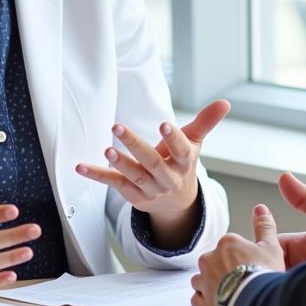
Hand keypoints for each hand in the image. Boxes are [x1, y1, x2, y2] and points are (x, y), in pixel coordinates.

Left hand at [76, 99, 230, 247]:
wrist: (177, 203)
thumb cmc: (182, 164)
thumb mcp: (195, 143)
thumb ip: (206, 122)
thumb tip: (225, 102)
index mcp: (184, 162)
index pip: (182, 150)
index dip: (173, 138)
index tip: (163, 123)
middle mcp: (168, 178)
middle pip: (152, 162)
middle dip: (135, 146)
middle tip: (118, 127)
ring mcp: (150, 190)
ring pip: (134, 176)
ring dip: (119, 163)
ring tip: (107, 150)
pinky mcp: (133, 196)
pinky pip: (114, 184)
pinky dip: (97, 175)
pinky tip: (80, 166)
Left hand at [189, 204, 284, 305]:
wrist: (258, 303)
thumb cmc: (265, 274)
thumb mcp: (271, 246)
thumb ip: (264, 226)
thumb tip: (260, 208)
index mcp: (226, 243)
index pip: (229, 246)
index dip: (240, 257)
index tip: (250, 266)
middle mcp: (210, 259)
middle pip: (212, 261)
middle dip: (222, 269)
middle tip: (241, 280)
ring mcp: (204, 281)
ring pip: (200, 279)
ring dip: (210, 284)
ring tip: (229, 292)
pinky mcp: (203, 301)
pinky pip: (197, 299)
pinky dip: (205, 301)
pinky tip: (217, 304)